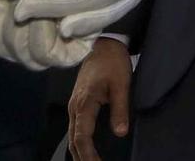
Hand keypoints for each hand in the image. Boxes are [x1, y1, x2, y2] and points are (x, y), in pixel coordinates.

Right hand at [67, 37, 132, 160]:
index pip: (82, 136)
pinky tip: (86, 150)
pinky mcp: (78, 104)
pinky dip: (79, 143)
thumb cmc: (113, 62)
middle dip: (82, 158)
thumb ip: (120, 108)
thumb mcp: (121, 84)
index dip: (88, 154)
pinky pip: (75, 128)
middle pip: (74, 140)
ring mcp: (74, 106)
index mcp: (84, 103)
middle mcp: (75, 107)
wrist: (103, 44)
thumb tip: (120, 133)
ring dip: (79, 153)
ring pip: (72, 135)